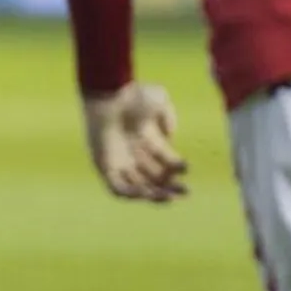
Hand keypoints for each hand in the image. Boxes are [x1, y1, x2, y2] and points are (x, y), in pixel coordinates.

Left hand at [82, 83, 187, 202]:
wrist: (106, 95)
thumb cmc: (132, 94)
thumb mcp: (159, 99)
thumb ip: (168, 116)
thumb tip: (169, 136)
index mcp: (148, 139)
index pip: (166, 161)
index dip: (177, 168)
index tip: (186, 168)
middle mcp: (135, 153)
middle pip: (155, 178)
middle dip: (171, 187)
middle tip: (185, 192)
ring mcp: (119, 162)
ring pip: (139, 187)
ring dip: (154, 195)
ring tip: (167, 196)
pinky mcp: (104, 167)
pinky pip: (117, 188)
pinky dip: (131, 194)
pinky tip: (146, 193)